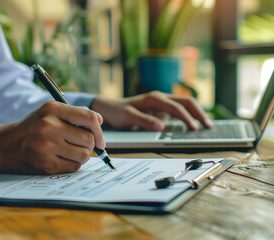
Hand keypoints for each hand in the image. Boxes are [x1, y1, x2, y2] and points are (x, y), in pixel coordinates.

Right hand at [0, 101, 104, 174]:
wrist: (2, 146)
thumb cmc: (30, 128)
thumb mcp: (48, 112)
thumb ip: (74, 114)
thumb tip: (100, 121)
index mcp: (52, 109)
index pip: (89, 117)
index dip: (99, 129)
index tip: (100, 138)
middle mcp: (49, 126)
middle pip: (89, 139)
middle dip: (90, 144)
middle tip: (80, 145)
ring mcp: (47, 146)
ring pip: (84, 155)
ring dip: (81, 155)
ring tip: (69, 151)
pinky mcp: (46, 164)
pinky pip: (74, 167)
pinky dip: (72, 164)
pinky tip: (61, 158)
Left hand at [91, 91, 211, 130]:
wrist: (110, 108)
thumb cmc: (118, 112)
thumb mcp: (128, 117)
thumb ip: (144, 121)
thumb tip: (162, 127)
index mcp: (154, 98)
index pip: (176, 107)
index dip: (187, 118)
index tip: (194, 128)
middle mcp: (161, 98)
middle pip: (187, 101)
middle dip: (199, 113)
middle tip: (209, 126)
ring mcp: (162, 103)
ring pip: (185, 105)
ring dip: (197, 113)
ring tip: (207, 125)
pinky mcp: (162, 110)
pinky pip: (179, 111)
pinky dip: (189, 116)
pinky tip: (195, 124)